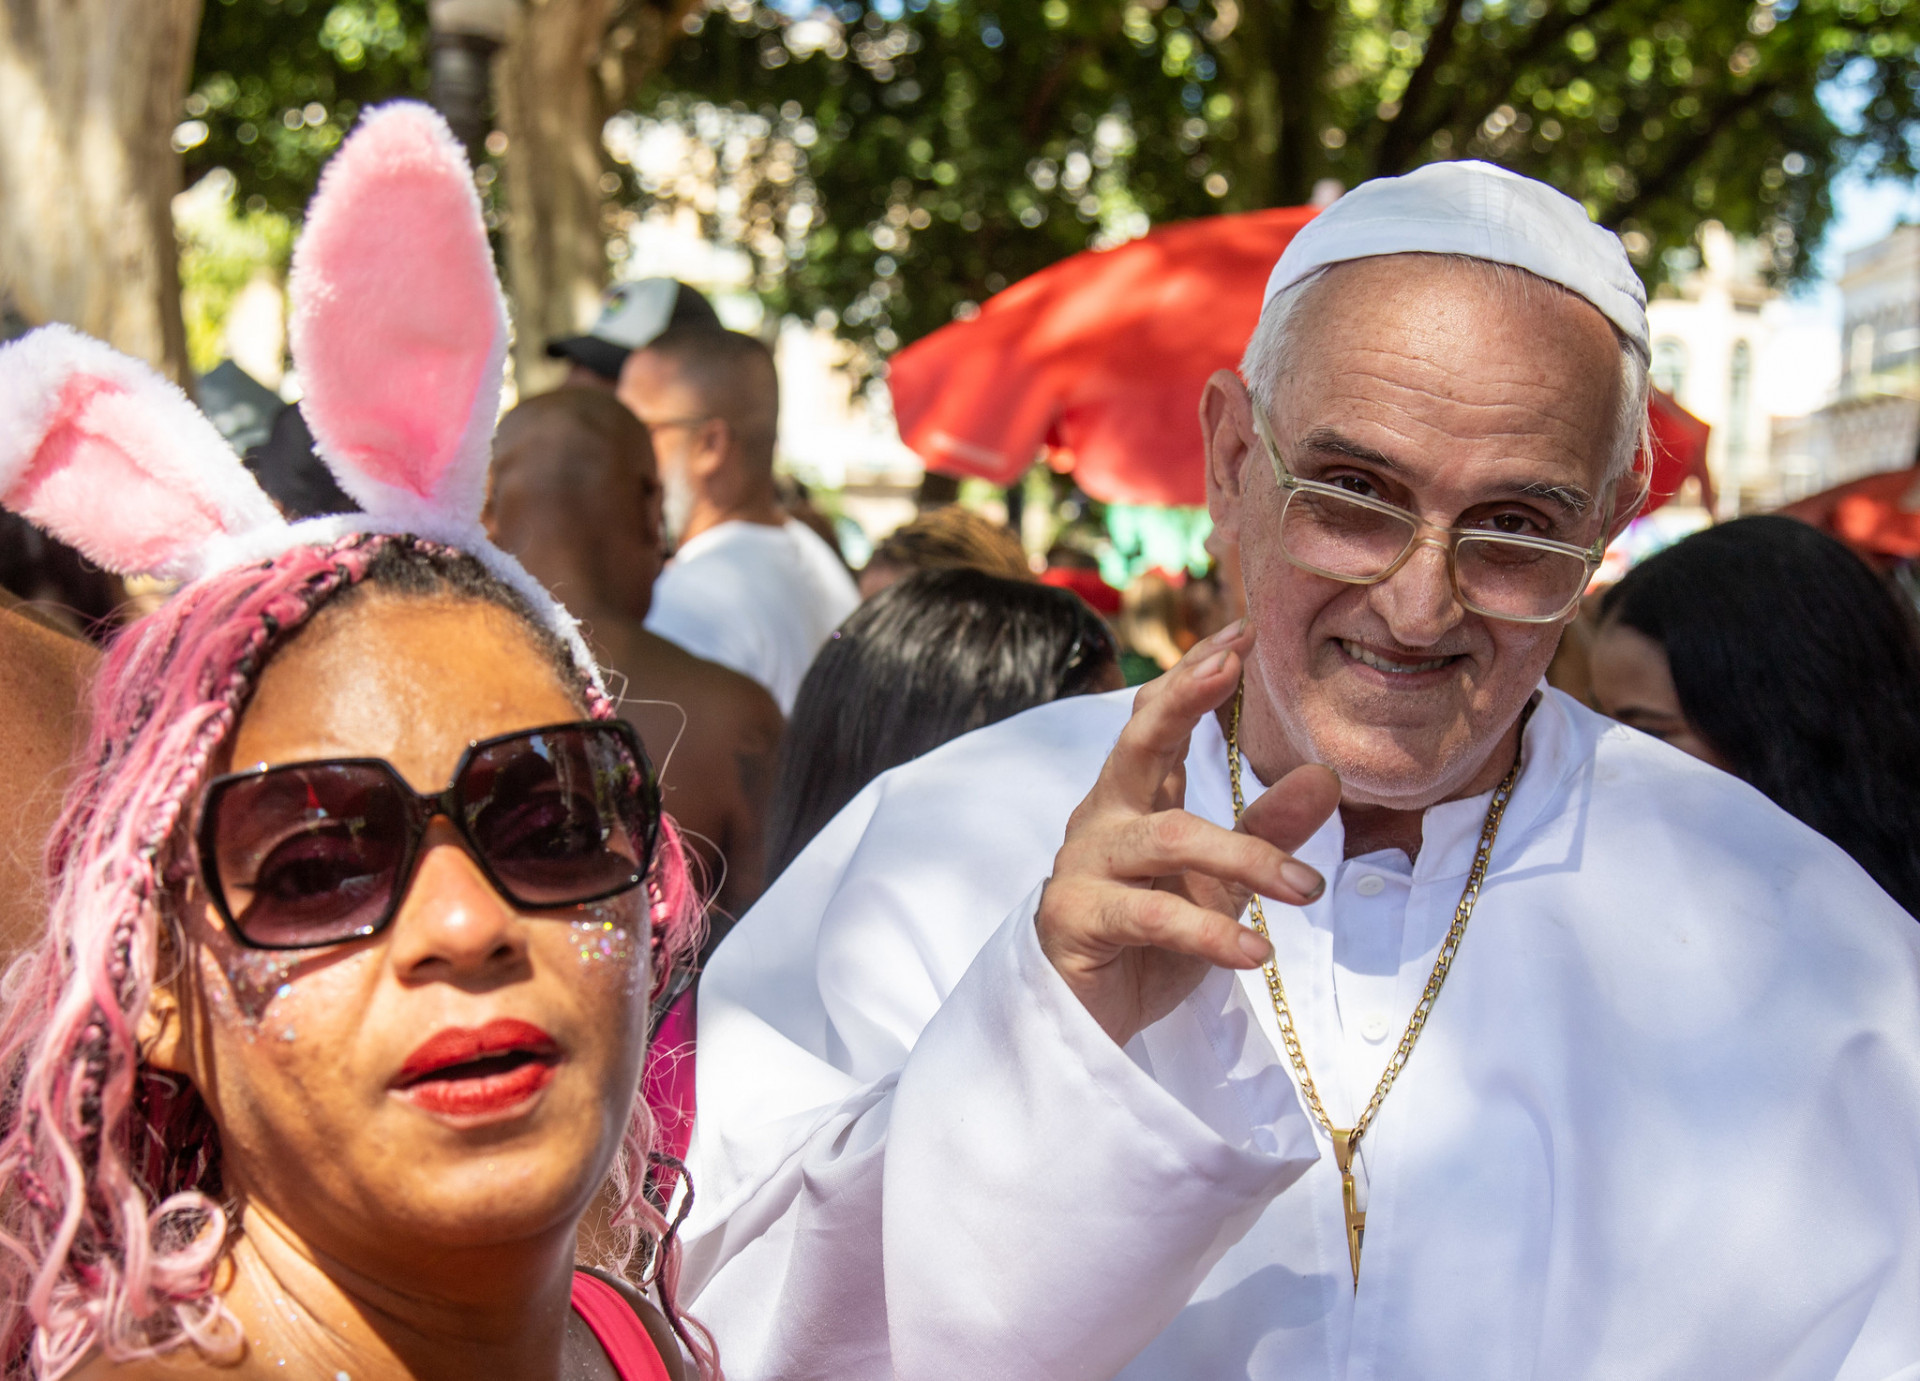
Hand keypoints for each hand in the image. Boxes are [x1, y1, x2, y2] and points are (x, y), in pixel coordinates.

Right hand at [1036, 622, 1341, 1045]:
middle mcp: (1102, 818)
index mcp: (1133, 798)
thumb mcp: (1223, 885)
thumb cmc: (1151, 946)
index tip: (1244, 630)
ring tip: (1307, 891)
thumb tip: (1328, 774)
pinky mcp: (1072, 920)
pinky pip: (1150, 916)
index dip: (1196, 672)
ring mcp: (1082, 866)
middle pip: (1140, 741)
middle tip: (1233, 663)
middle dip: (1184, 697)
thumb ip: (1268, 832)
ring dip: (1245, 859)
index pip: (1158, 717)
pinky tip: (1257, 952)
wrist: (1088, 1026)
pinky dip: (1210, 934)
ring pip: (1168, 838)